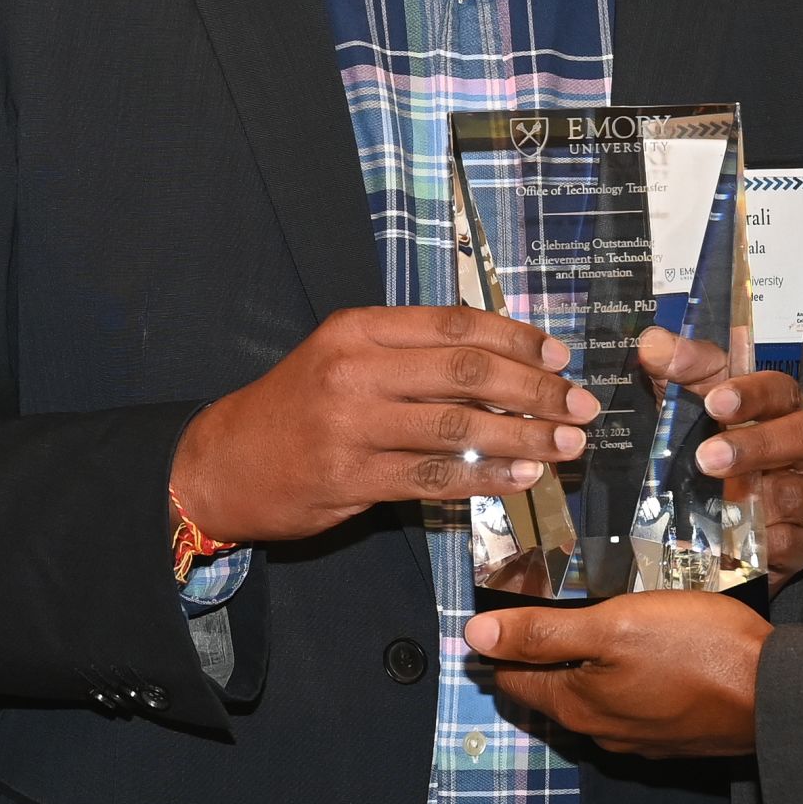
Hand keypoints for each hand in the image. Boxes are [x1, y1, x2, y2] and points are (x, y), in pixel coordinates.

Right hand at [170, 307, 599, 547]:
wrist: (221, 463)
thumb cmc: (294, 409)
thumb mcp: (342, 358)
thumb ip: (409, 355)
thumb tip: (501, 364)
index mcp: (358, 330)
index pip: (454, 324)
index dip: (516, 339)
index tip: (558, 357)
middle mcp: (355, 370)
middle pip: (466, 371)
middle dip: (535, 389)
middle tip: (581, 406)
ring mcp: (352, 426)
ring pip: (457, 427)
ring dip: (523, 437)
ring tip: (566, 446)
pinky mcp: (351, 479)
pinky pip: (433, 477)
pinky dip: (485, 478)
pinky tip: (521, 478)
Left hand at [465, 592, 771, 755]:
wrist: (778, 696)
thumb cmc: (699, 653)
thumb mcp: (613, 626)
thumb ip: (543, 633)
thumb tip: (474, 637)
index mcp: (576, 705)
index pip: (513, 677)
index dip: (502, 643)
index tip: (503, 611)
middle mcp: (602, 730)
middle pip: (553, 688)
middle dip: (544, 652)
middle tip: (549, 607)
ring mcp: (641, 737)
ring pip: (596, 696)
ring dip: (590, 665)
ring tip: (601, 623)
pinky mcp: (676, 734)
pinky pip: (635, 702)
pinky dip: (629, 677)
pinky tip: (647, 652)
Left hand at [643, 327, 802, 576]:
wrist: (714, 513)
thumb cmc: (712, 445)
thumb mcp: (690, 402)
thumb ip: (677, 371)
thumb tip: (653, 343)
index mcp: (780, 406)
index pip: (778, 389)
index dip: (752, 393)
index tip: (715, 401)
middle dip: (758, 444)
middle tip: (709, 457)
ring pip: (802, 491)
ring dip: (760, 494)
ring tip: (719, 498)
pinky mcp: (802, 539)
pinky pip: (794, 541)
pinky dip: (765, 540)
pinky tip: (734, 538)